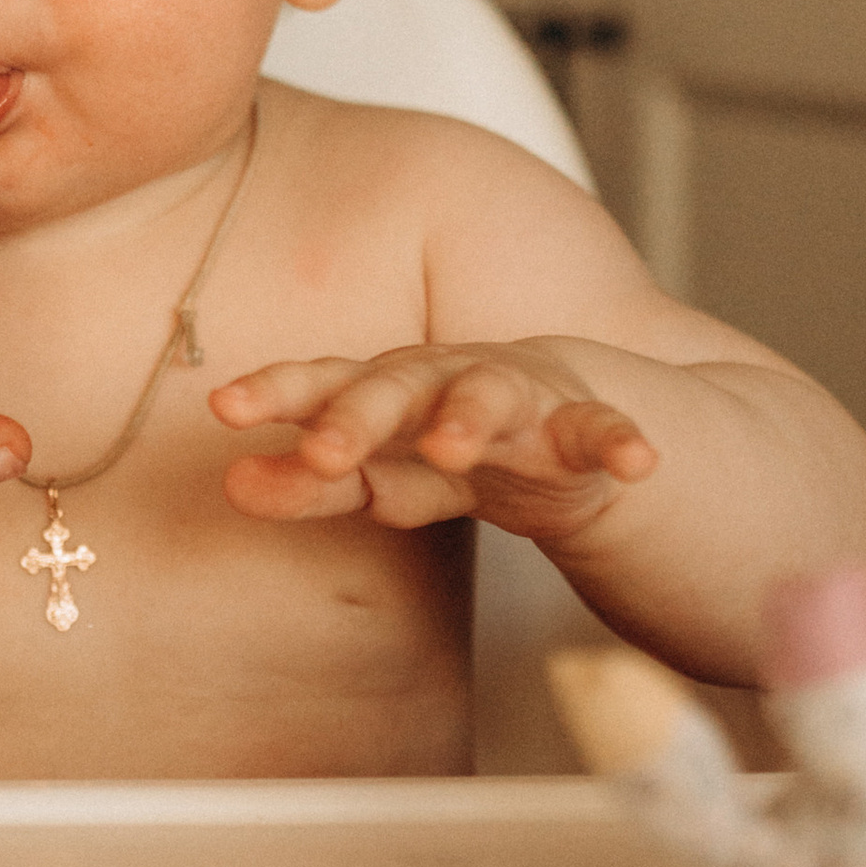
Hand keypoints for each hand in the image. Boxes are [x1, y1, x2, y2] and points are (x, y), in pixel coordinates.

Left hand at [211, 341, 656, 535]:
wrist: (560, 422)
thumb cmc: (447, 448)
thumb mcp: (382, 473)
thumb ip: (312, 483)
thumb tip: (231, 485)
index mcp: (389, 389)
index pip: (324, 386)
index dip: (278, 394)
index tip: (225, 408)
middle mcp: (446, 381)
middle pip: (396, 387)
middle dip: (361, 415)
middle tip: (325, 449)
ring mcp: (518, 399)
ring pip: (491, 397)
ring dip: (470, 416)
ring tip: (453, 443)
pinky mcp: (582, 430)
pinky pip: (603, 432)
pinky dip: (621, 442)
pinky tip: (639, 462)